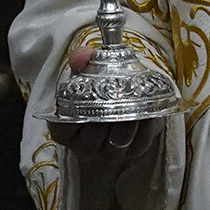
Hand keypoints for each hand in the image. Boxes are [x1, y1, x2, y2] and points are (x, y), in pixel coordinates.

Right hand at [47, 37, 163, 161]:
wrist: (126, 97)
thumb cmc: (98, 88)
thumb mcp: (86, 72)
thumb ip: (81, 61)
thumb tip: (83, 56)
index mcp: (65, 130)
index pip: (62, 130)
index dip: (73, 115)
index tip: (85, 94)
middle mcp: (84, 147)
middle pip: (92, 138)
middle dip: (105, 115)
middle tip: (116, 94)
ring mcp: (109, 153)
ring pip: (117, 142)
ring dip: (127, 121)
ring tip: (134, 100)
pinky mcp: (133, 152)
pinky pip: (140, 142)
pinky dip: (145, 126)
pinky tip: (147, 110)